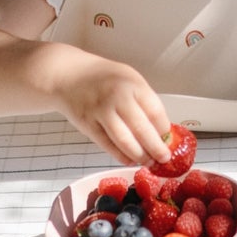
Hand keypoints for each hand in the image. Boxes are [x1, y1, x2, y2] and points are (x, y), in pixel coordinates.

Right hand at [54, 61, 172, 167]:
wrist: (69, 75)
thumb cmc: (103, 77)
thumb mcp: (129, 78)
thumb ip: (144, 100)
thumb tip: (160, 129)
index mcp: (132, 84)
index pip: (155, 112)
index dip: (164, 130)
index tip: (168, 139)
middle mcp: (117, 97)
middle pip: (143, 130)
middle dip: (156, 149)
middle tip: (163, 158)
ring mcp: (101, 112)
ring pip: (125, 142)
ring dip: (140, 156)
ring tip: (148, 161)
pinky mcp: (88, 125)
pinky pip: (108, 146)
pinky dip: (121, 156)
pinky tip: (130, 159)